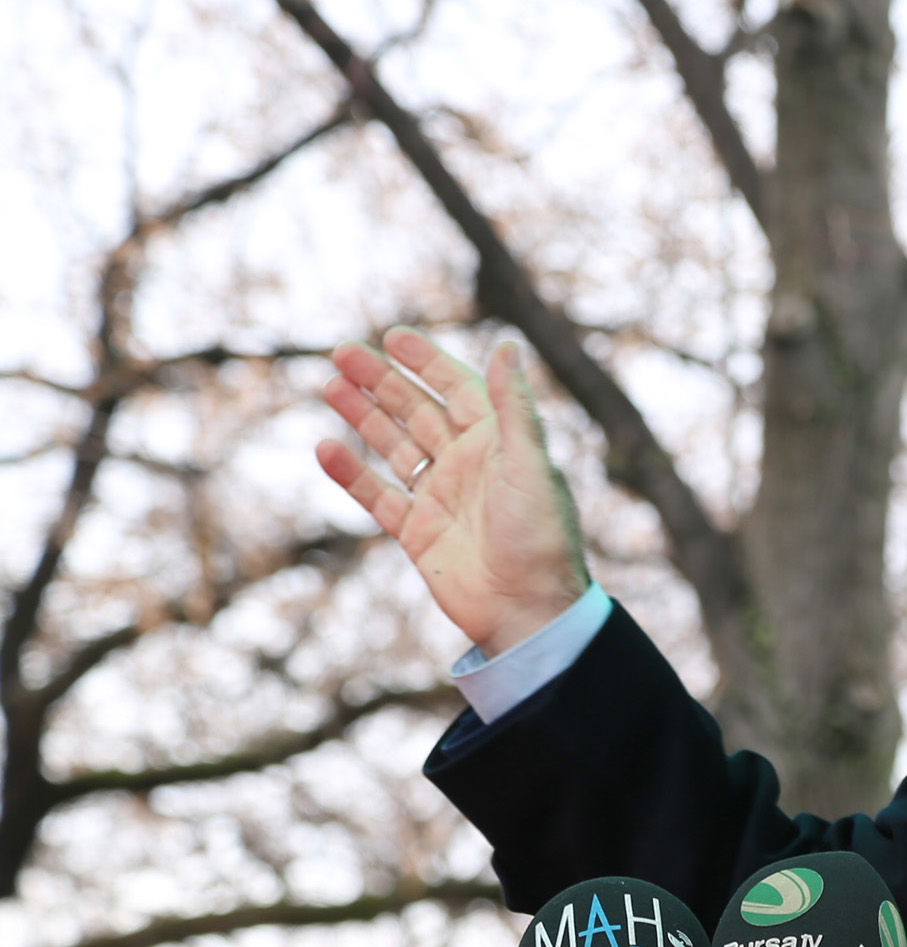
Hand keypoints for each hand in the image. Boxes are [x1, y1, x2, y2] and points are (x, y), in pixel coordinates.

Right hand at [316, 328, 588, 654]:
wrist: (528, 609)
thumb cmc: (540, 537)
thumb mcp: (530, 465)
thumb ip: (513, 408)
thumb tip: (506, 347)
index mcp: (499, 444)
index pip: (457, 389)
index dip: (427, 361)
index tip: (392, 336)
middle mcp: (468, 465)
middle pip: (418, 411)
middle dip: (383, 381)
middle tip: (343, 352)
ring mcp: (441, 498)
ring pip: (394, 447)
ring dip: (363, 416)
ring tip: (329, 386)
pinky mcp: (419, 534)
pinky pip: (378, 496)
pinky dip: (352, 474)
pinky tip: (325, 448)